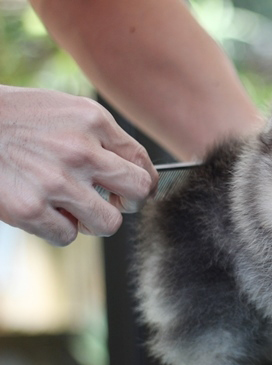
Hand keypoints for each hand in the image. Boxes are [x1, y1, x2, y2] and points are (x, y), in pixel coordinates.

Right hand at [0, 85, 158, 245]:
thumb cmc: (16, 118)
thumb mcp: (66, 111)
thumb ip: (102, 137)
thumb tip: (134, 170)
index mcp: (93, 121)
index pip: (142, 162)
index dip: (144, 182)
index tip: (137, 190)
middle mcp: (80, 150)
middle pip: (138, 193)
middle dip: (129, 203)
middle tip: (113, 202)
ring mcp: (56, 181)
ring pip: (108, 223)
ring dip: (94, 221)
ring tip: (73, 208)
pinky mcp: (30, 209)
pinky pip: (67, 236)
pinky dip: (58, 228)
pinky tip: (43, 210)